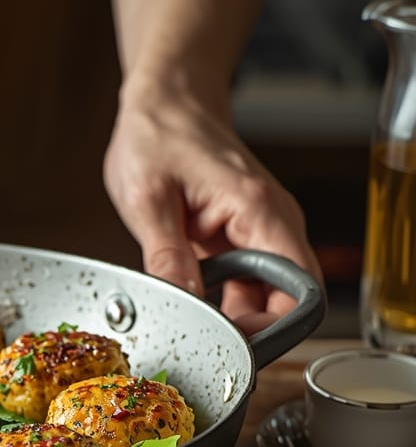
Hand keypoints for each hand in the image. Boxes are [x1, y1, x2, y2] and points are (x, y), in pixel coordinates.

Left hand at [103, 93, 323, 333]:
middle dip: (251, 329)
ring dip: (233, 319)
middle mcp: (270, 223)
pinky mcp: (240, 240)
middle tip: (205, 342)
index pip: (298, 286)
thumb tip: (182, 301)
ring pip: (264, 296)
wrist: (165, 104)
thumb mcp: (147, 199)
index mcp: (257, 210)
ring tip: (190, 322)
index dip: (275, 325)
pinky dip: (221, 302)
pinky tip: (190, 303)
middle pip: (286, 299)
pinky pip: (243, 285)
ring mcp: (258, 233)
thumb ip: (165, 254)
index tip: (236, 342)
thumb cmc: (159, 136)